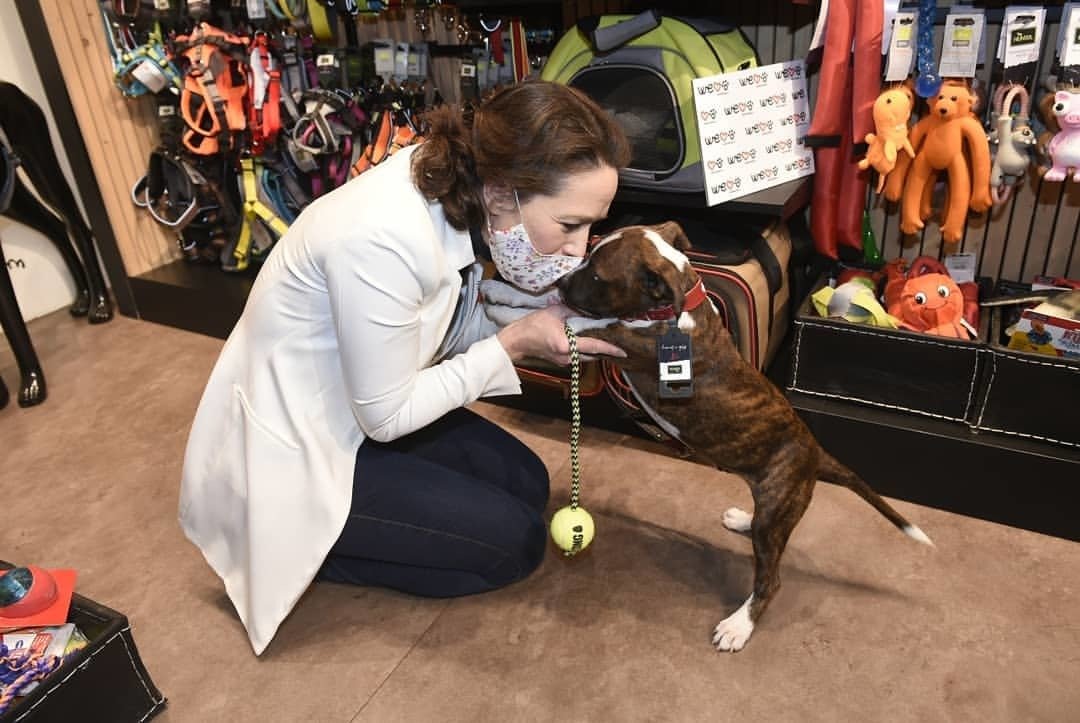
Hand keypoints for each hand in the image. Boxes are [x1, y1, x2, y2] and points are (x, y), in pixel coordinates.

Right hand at [497, 303, 625, 364]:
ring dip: (596, 349)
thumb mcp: (554, 312)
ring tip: (606, 339)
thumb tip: (589, 308)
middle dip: (605, 349)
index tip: (624, 352)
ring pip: (586, 356)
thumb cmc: (532, 326)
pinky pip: (579, 356)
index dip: (610, 348)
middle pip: (593, 354)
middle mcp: (568, 357)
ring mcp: (564, 361)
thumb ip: (573, 310)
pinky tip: (589, 340)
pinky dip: (585, 349)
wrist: (516, 341)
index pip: (594, 346)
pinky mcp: (561, 361)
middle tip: (618, 341)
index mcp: (567, 345)